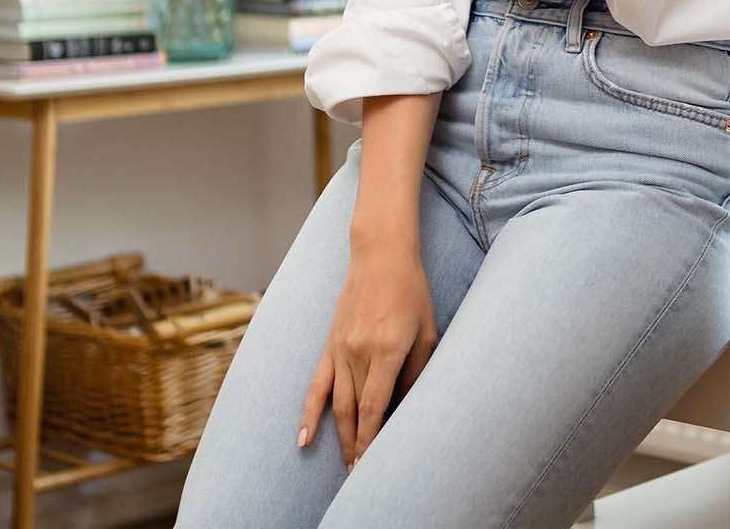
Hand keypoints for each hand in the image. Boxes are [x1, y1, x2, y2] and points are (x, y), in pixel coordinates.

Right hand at [297, 250, 438, 470]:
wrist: (381, 254)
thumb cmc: (411, 291)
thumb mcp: (426, 330)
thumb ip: (416, 371)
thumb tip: (407, 406)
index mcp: (387, 350)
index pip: (377, 407)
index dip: (373, 440)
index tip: (373, 466)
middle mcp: (360, 352)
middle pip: (355, 412)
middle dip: (358, 446)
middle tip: (361, 475)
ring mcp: (340, 348)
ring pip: (336, 403)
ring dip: (340, 437)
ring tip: (346, 465)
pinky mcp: (330, 343)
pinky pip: (316, 383)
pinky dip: (309, 413)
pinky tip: (303, 438)